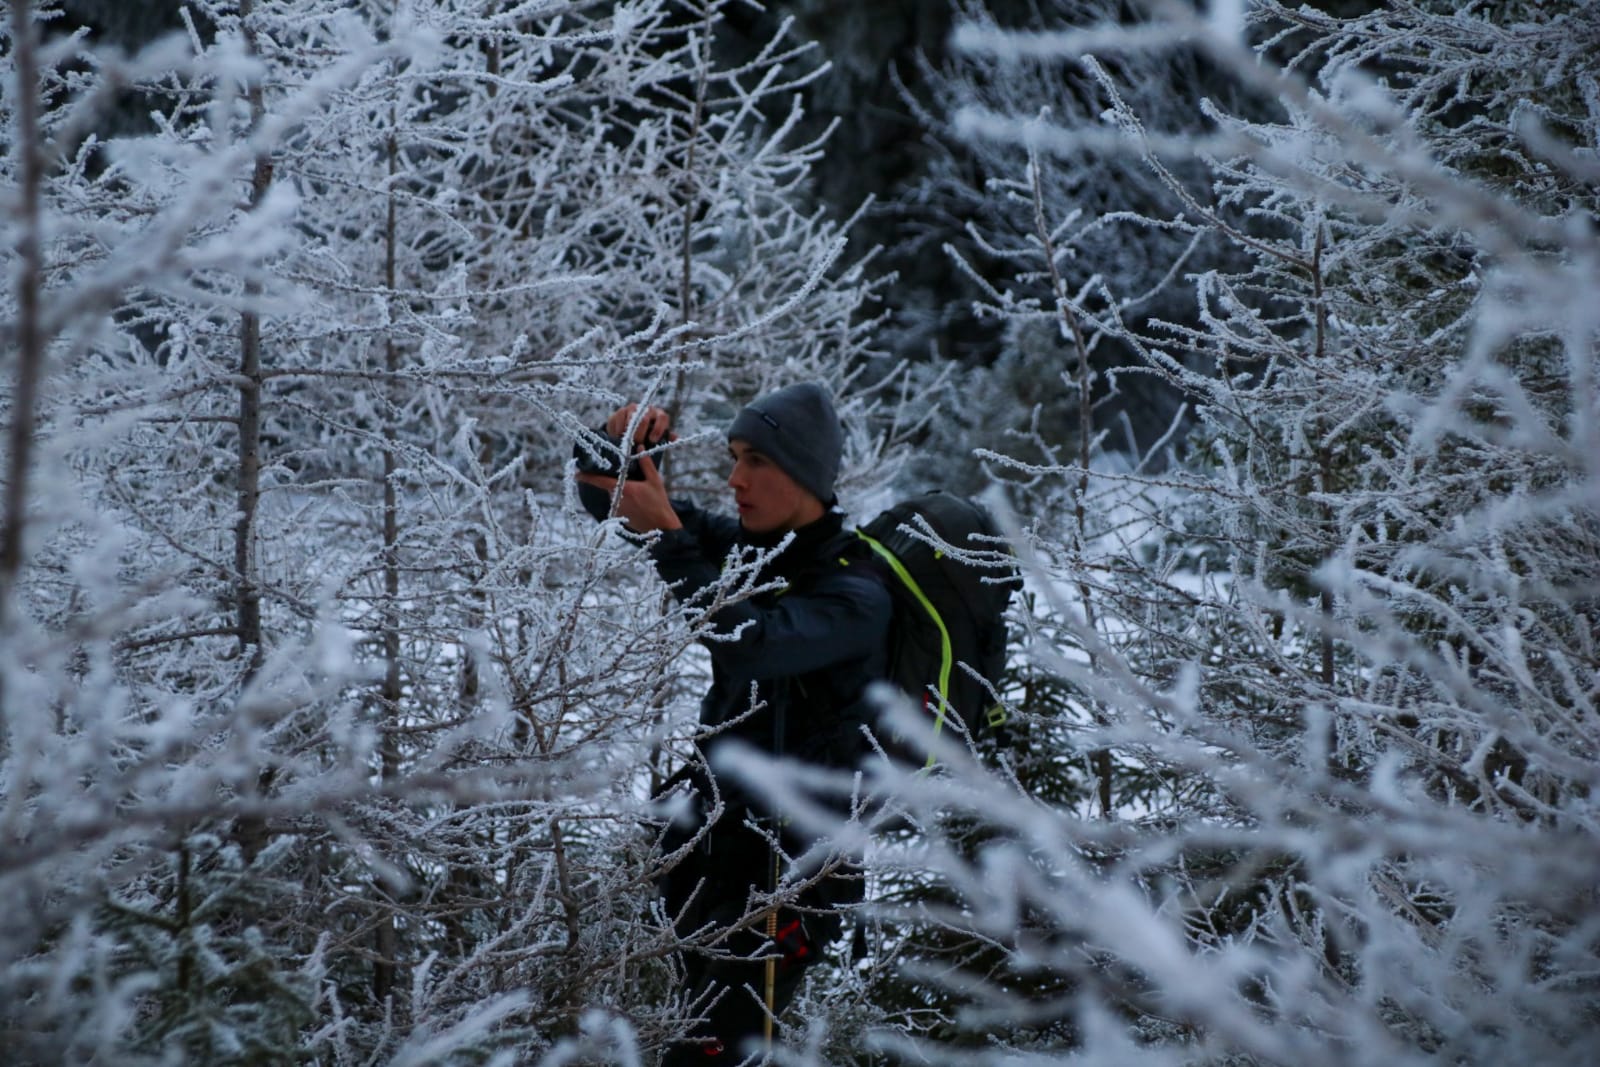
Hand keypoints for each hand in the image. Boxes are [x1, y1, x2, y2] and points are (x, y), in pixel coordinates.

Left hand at [576, 404, 680, 531]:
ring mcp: (617, 509)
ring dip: (622, 492)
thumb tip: (639, 447)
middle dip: (617, 482)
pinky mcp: (620, 517)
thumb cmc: (659, 503)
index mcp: (624, 488)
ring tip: (639, 495)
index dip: (587, 477)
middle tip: (633, 482)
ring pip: (615, 495)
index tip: (577, 473)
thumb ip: (646, 464)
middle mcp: (617, 499)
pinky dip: (625, 502)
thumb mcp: (655, 481)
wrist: (662, 526)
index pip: (600, 481)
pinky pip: (618, 504)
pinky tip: (638, 504)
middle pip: (610, 486)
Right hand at [606, 403, 672, 445]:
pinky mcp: (619, 412)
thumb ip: (665, 439)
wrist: (629, 434)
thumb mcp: (658, 439)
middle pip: (644, 418)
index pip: (663, 418)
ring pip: (631, 418)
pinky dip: (618, 430)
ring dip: (628, 432)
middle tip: (637, 444)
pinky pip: (618, 419)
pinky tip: (618, 437)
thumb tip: (675, 437)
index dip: (658, 429)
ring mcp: (632, 409)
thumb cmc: (648, 437)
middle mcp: (646, 409)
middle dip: (640, 433)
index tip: (653, 440)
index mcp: (659, 415)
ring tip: (627, 442)